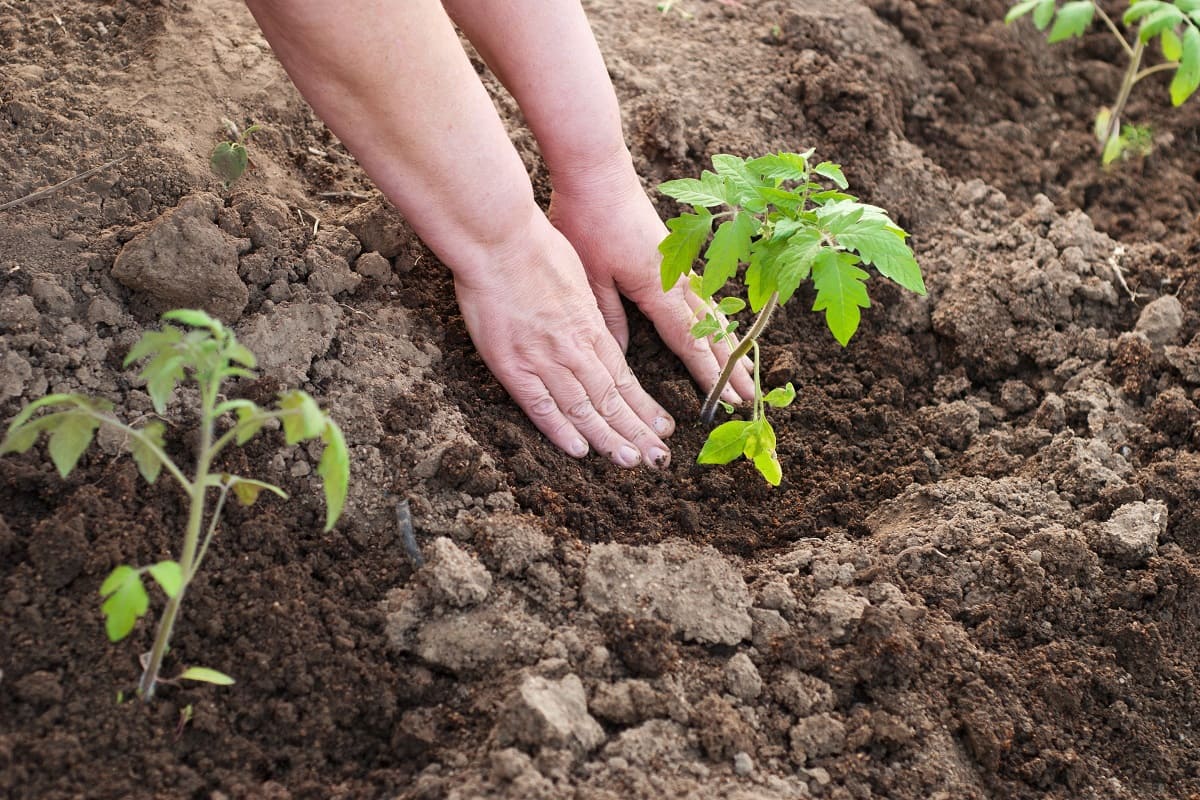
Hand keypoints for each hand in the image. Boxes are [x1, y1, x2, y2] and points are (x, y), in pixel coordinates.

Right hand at [453, 211, 674, 467]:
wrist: (498, 239)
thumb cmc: (535, 248)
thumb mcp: (577, 276)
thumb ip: (588, 310)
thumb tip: (596, 329)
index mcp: (590, 326)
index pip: (624, 377)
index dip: (644, 406)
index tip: (663, 427)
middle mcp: (573, 348)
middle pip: (611, 399)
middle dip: (637, 431)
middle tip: (659, 459)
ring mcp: (543, 359)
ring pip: (583, 408)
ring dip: (609, 438)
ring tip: (632, 462)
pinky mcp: (512, 364)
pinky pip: (540, 405)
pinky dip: (561, 430)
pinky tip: (581, 450)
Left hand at [548, 165, 755, 405]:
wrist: (597, 170)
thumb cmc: (587, 220)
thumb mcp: (589, 276)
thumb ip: (609, 318)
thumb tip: (621, 359)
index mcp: (657, 288)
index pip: (688, 340)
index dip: (708, 373)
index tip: (725, 400)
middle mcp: (677, 279)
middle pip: (711, 331)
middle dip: (730, 366)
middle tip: (750, 398)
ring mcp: (679, 265)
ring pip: (712, 313)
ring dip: (729, 343)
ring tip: (747, 370)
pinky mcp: (674, 254)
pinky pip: (703, 295)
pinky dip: (717, 318)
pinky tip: (721, 327)